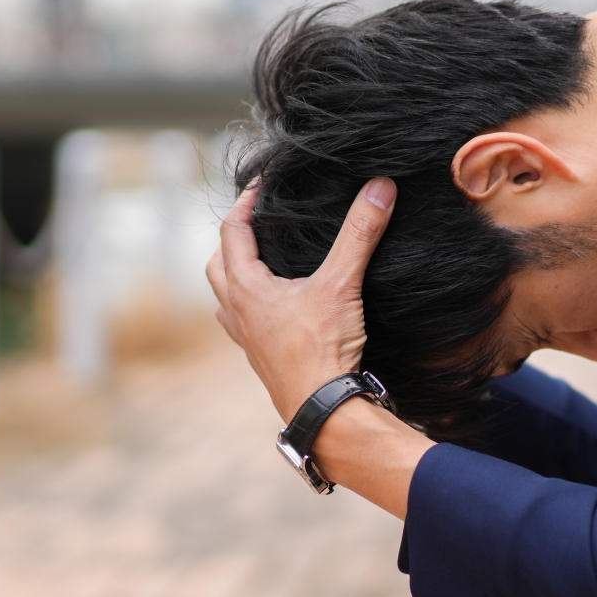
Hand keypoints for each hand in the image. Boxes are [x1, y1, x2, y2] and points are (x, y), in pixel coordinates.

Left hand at [206, 177, 395, 421]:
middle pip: (218, 265)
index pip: (232, 232)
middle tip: (255, 224)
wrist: (322, 410)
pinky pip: (244, 325)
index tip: (261, 186)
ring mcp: (247, 339)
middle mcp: (237, 312)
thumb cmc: (322, 350)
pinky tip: (276, 309)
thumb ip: (359, 233)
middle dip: (233, 241)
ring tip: (260, 263)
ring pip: (226, 298)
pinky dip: (251, 308)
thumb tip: (379, 188)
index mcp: (245, 288)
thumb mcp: (342, 284)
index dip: (245, 203)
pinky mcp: (262, 359)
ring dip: (235, 277)